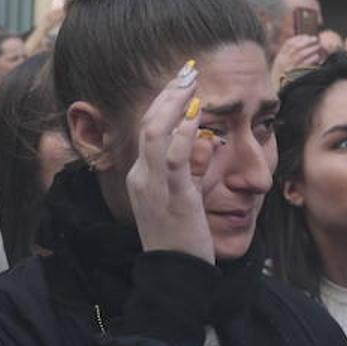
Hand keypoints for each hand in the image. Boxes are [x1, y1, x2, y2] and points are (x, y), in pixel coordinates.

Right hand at [126, 60, 214, 263]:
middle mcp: (141, 177)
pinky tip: (196, 115)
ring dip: (174, 103)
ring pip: (155, 133)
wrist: (176, 275)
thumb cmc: (183, 237)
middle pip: (147, 123)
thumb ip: (191, 170)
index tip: (181, 81)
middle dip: (167, 93)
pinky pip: (175, 158)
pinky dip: (184, 133)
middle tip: (187, 70)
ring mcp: (153, 187)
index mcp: (140, 177)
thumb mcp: (183, 197)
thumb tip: (206, 142)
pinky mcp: (173, 197)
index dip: (163, 101)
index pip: (147, 129)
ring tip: (190, 81)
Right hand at [270, 34, 324, 86]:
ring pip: (300, 54)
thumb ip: (288, 57)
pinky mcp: (296, 75)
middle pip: (295, 47)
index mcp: (280, 58)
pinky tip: (317, 57)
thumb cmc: (284, 79)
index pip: (288, 44)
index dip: (298, 38)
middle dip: (306, 41)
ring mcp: (289, 68)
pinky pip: (305, 64)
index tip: (306, 37)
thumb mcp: (281, 67)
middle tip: (315, 39)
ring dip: (310, 48)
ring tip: (318, 46)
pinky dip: (311, 59)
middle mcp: (283, 62)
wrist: (281, 94)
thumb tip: (302, 45)